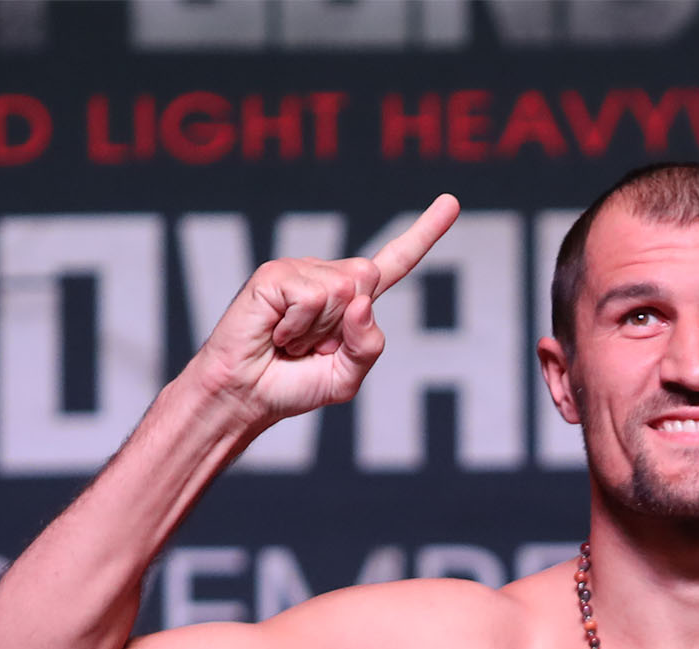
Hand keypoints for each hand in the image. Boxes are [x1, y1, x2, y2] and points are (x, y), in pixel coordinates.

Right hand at [192, 193, 459, 425]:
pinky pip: (310, 298)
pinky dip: (297, 327)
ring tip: (289, 341)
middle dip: (347, 324)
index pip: (395, 263)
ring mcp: (301, 271)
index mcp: (352, 301)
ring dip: (317, 331)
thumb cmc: (292, 386)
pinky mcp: (275, 274)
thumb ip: (368, 346)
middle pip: (370, 279)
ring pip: (342, 291)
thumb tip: (363, 302)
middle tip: (310, 346)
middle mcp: (329, 278)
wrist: (246, 396)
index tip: (452, 202)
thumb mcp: (347, 377)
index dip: (424, 234)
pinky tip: (276, 334)